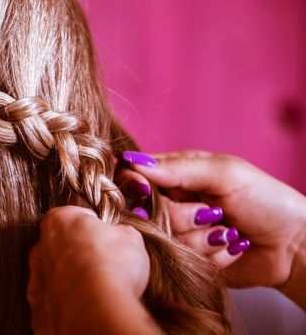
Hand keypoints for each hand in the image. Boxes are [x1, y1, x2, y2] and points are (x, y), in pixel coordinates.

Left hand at [27, 206, 157, 333]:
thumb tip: (123, 234)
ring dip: (70, 279)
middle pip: (60, 245)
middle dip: (78, 252)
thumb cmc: (112, 266)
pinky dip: (65, 304)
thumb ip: (121, 232)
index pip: (75, 216)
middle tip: (102, 264)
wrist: (97, 308)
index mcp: (59, 220)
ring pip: (53, 275)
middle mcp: (41, 246)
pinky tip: (84, 305)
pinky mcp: (38, 308)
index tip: (106, 236)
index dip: (94, 227)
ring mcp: (36, 279)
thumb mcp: (130, 238)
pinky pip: (52, 303)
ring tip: (96, 288)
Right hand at [120, 150, 305, 307]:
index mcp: (177, 173)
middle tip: (214, 213)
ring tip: (228, 232)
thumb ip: (179, 168)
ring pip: (164, 237)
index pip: (137, 174)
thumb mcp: (224, 174)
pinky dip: (211, 256)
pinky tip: (230, 249)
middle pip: (147, 210)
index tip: (145, 190)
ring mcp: (179, 232)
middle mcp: (173, 201)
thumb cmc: (265, 200)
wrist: (294, 246)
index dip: (136, 183)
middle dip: (183, 215)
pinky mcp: (188, 259)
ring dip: (202, 238)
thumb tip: (133, 163)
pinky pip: (182, 260)